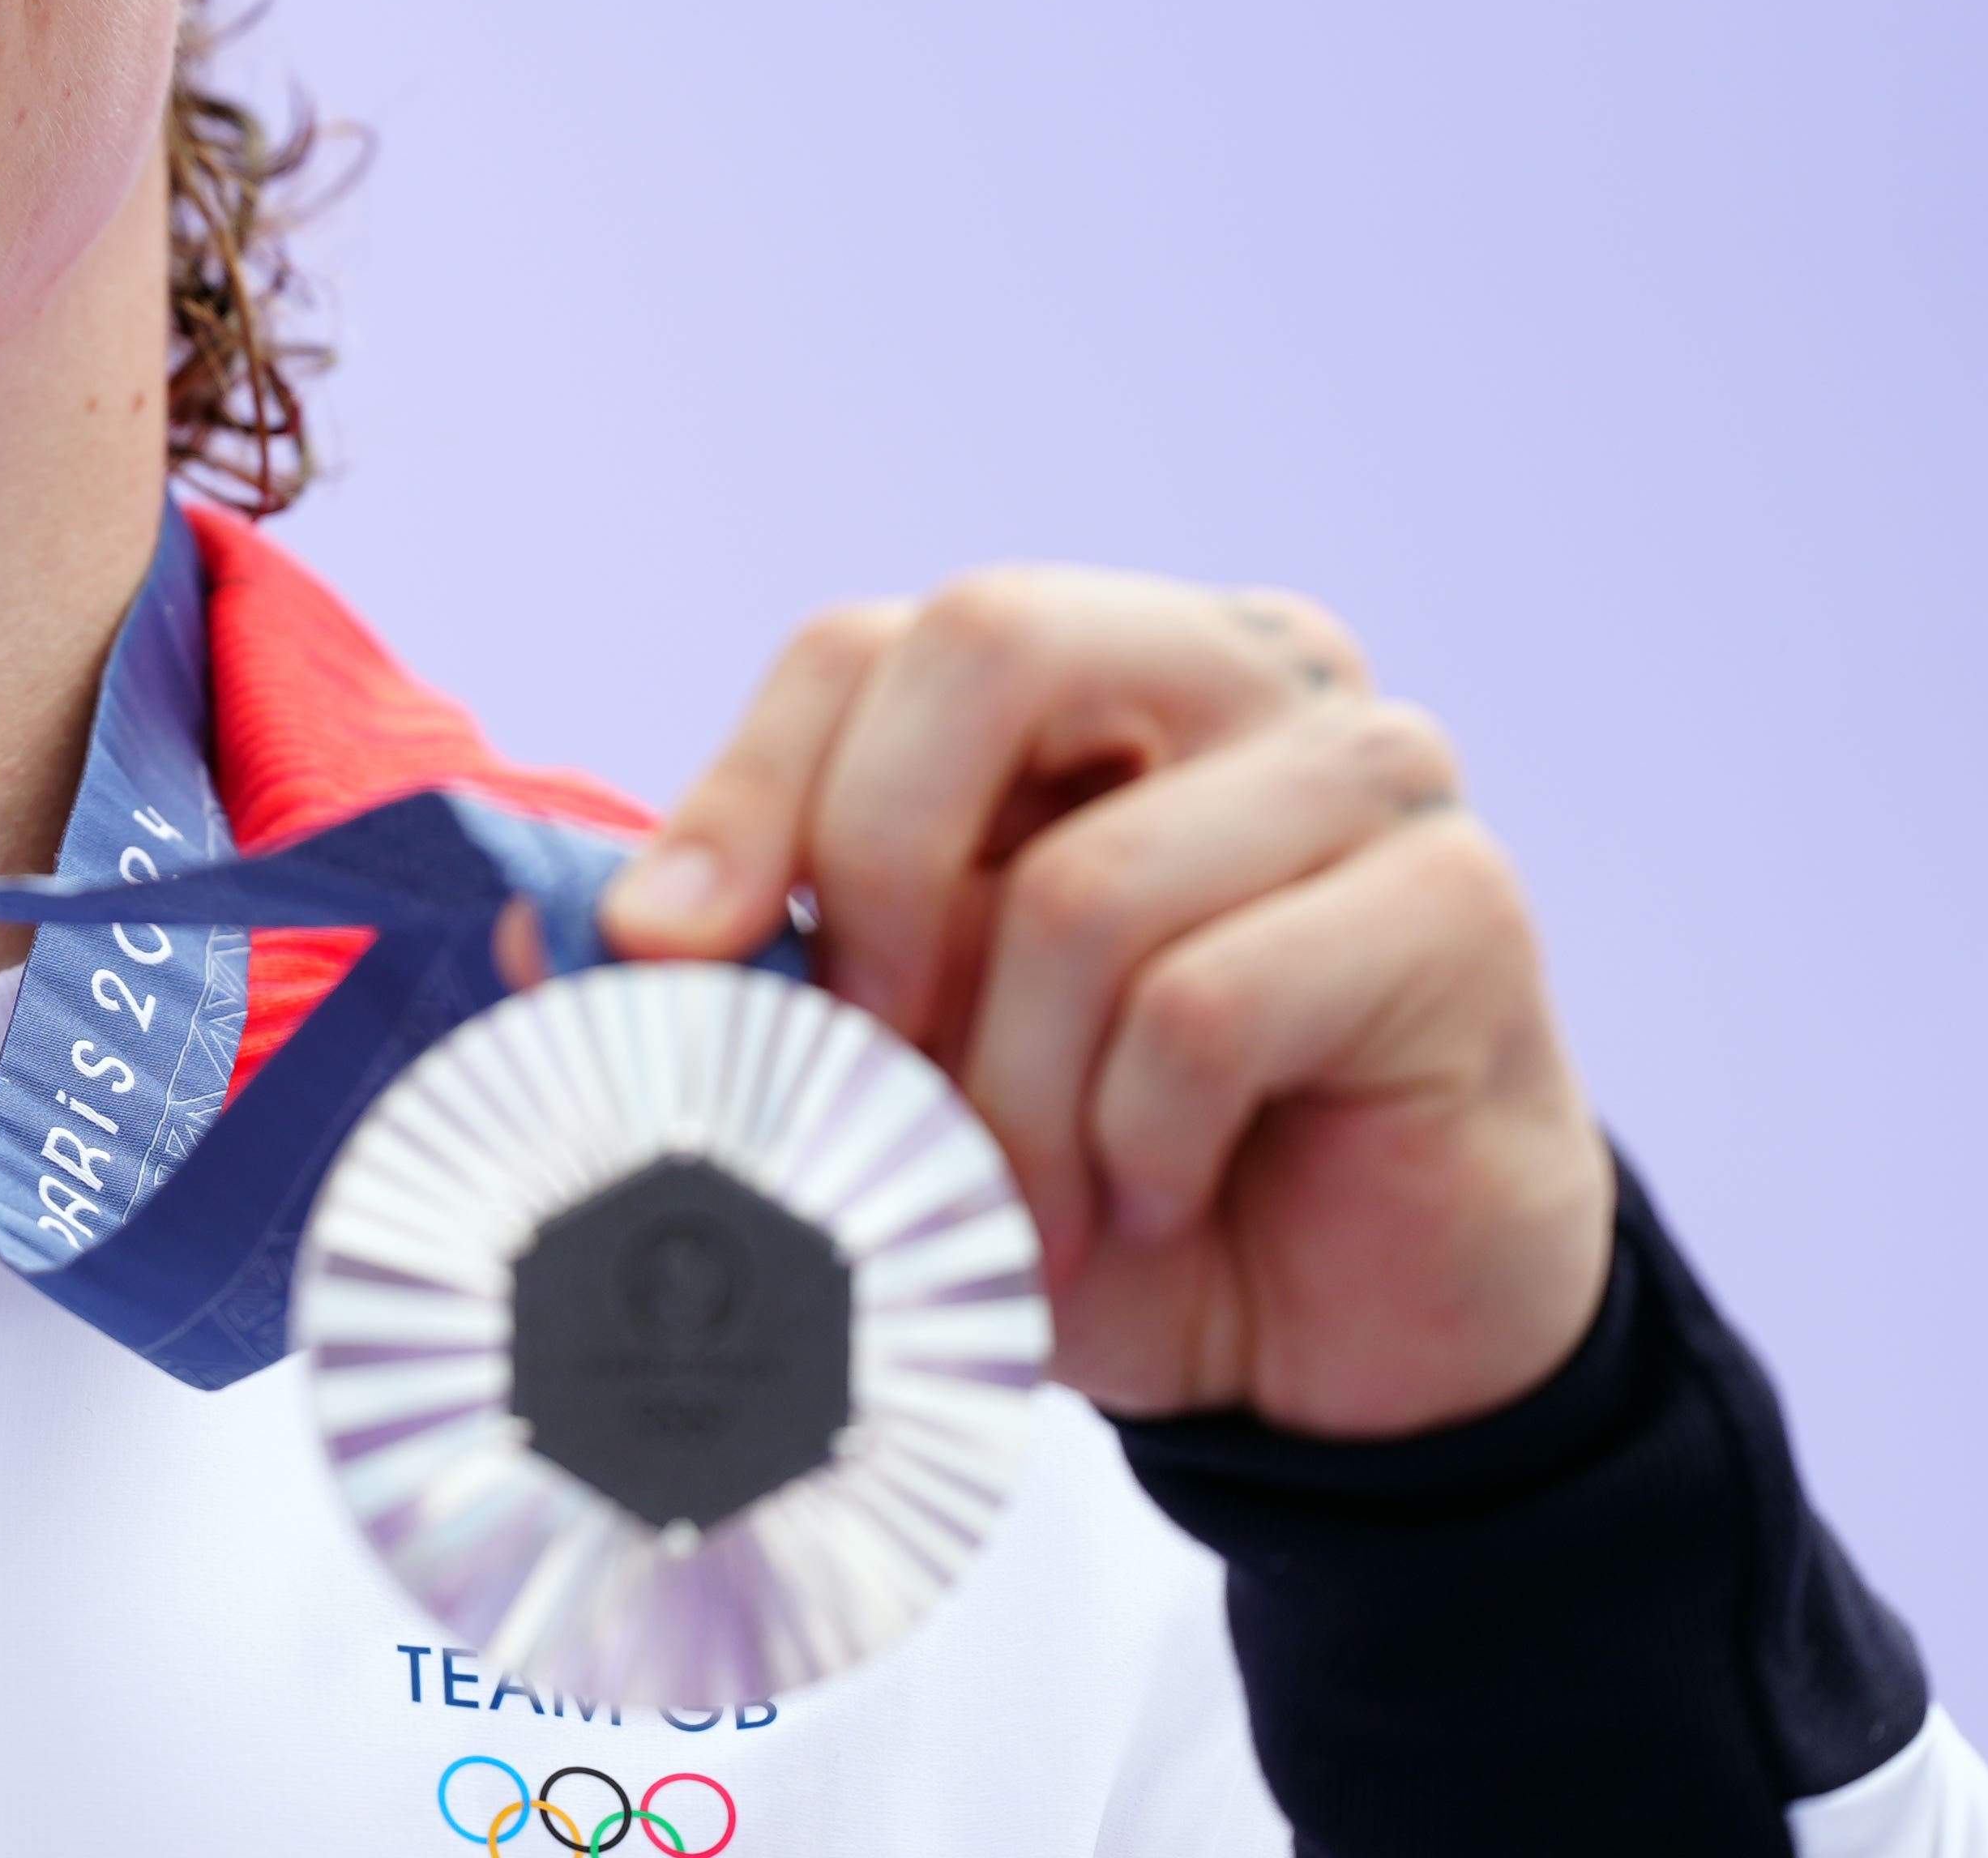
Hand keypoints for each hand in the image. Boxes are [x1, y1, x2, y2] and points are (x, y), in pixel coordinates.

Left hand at [592, 569, 1613, 1438]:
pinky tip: (1157, 1197)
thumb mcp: (890, 1069)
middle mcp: (1237, 663)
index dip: (745, 795)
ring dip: (1009, 1097)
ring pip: (1087, 886)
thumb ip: (739, 983)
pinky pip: (1209, 1001)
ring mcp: (1370, 764)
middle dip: (874, 877)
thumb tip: (528, 930)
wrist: (1339, 1344)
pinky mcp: (1460, 901)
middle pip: (987, 642)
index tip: (661, 956)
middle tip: (863, 1059)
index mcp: (1090, 665)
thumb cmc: (1105, 1170)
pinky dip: (1139, 1140)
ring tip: (1022, 1204)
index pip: (869, 645)